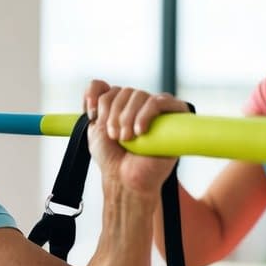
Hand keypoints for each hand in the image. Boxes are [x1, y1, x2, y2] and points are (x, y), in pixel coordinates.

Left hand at [82, 80, 187, 195]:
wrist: (126, 179)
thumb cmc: (112, 159)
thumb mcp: (95, 130)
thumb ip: (95, 106)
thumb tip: (99, 86)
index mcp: (118, 107)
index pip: (105, 88)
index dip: (96, 96)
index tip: (92, 115)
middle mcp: (137, 105)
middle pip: (123, 90)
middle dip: (114, 114)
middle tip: (114, 136)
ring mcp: (155, 110)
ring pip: (139, 95)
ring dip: (128, 117)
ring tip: (127, 138)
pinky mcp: (173, 117)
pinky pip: (160, 101)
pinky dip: (146, 114)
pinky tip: (140, 131)